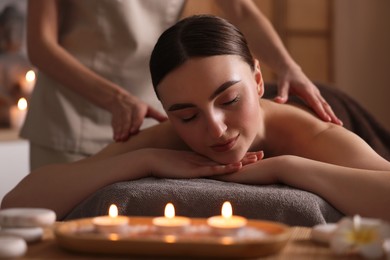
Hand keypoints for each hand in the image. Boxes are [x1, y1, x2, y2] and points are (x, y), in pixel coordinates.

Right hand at [109, 91, 167, 141]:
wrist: (119, 99)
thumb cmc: (137, 106)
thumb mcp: (148, 109)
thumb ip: (157, 115)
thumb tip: (169, 121)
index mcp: (138, 108)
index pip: (137, 116)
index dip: (135, 123)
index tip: (133, 131)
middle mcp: (128, 110)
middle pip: (127, 120)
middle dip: (125, 129)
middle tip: (125, 138)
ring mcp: (120, 114)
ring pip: (119, 123)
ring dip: (119, 131)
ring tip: (119, 139)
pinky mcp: (114, 118)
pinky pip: (114, 125)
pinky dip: (115, 131)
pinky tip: (116, 138)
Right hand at [148, 150, 262, 178]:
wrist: (151, 159)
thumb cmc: (165, 163)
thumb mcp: (182, 165)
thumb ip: (191, 166)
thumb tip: (198, 171)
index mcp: (202, 159)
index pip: (224, 158)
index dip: (238, 157)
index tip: (252, 155)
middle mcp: (204, 160)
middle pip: (228, 158)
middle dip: (245, 157)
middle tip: (261, 154)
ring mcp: (200, 164)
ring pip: (224, 163)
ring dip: (240, 161)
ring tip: (256, 159)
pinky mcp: (194, 170)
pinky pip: (212, 169)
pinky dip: (225, 169)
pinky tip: (236, 167)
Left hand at [274, 65, 342, 125]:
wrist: (290, 70)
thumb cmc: (285, 78)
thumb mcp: (282, 85)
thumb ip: (281, 94)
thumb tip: (277, 101)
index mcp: (306, 89)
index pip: (315, 102)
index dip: (321, 111)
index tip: (327, 120)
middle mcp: (314, 91)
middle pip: (324, 104)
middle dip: (332, 114)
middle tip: (339, 125)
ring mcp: (316, 93)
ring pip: (326, 105)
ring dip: (332, 114)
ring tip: (339, 124)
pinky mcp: (315, 95)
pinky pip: (323, 104)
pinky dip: (328, 111)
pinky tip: (331, 119)